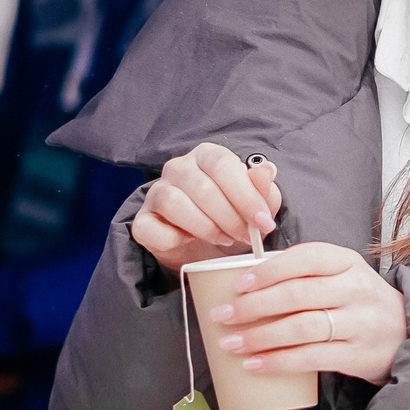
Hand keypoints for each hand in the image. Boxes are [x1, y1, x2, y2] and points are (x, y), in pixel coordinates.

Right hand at [131, 143, 282, 272]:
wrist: (205, 253)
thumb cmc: (232, 222)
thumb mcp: (256, 208)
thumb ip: (263, 190)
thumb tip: (267, 170)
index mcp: (207, 156)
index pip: (223, 164)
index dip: (245, 195)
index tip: (262, 221)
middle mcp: (178, 167)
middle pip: (202, 187)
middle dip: (230, 217)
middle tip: (246, 237)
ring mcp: (156, 192)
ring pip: (174, 203)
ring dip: (205, 228)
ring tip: (223, 239)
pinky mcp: (142, 220)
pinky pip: (151, 227)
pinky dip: (173, 238)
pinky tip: (189, 241)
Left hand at [211, 242, 405, 385]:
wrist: (406, 336)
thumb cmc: (359, 303)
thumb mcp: (343, 275)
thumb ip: (305, 272)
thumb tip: (244, 279)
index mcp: (348, 262)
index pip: (305, 258)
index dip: (268, 271)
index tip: (238, 284)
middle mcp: (356, 289)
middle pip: (297, 294)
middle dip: (253, 306)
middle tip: (221, 315)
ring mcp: (360, 323)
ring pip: (301, 328)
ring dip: (260, 336)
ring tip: (231, 343)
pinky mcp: (358, 355)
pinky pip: (311, 359)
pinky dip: (278, 362)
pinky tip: (255, 365)